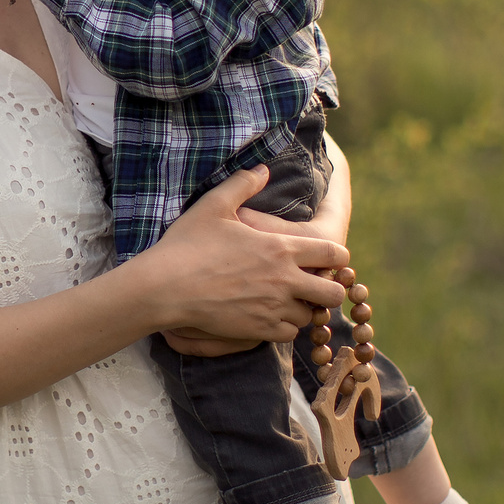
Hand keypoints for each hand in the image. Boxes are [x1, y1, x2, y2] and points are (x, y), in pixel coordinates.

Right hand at [140, 166, 350, 341]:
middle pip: (333, 293)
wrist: (165, 287)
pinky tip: (272, 315)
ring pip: (311, 316)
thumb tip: (263, 169)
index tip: (330, 258)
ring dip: (304, 308)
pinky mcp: (259, 330)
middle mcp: (284, 281)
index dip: (338, 256)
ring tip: (290, 300)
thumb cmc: (187, 244)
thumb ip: (243, 184)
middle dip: (330, 288)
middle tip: (313, 283)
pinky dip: (286, 327)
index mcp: (280, 248)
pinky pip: (290, 334)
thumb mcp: (213, 205)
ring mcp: (273, 309)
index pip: (333, 254)